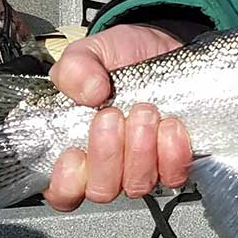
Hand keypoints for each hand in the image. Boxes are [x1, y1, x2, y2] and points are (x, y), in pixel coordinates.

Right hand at [43, 23, 191, 210]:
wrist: (160, 46)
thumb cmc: (119, 58)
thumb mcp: (89, 53)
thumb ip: (75, 68)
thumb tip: (89, 92)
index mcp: (75, 147)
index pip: (62, 191)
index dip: (65, 182)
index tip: (73, 152)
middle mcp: (108, 165)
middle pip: (101, 190)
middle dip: (107, 154)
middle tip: (112, 115)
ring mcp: (142, 166)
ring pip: (137, 184)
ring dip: (140, 150)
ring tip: (144, 111)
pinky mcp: (174, 160)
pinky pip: (173, 174)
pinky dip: (173, 152)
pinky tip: (170, 125)